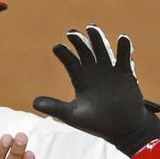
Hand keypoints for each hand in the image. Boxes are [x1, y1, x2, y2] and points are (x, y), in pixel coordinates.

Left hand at [33, 25, 159, 155]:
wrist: (122, 130)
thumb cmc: (97, 124)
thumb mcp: (73, 115)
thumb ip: (55, 107)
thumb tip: (33, 103)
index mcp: (80, 79)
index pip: (70, 61)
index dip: (64, 53)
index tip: (57, 47)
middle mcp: (94, 71)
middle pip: (85, 50)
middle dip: (79, 41)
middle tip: (72, 32)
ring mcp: (110, 71)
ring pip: (103, 49)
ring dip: (98, 39)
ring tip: (92, 28)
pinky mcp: (126, 74)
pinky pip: (124, 58)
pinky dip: (124, 48)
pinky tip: (122, 38)